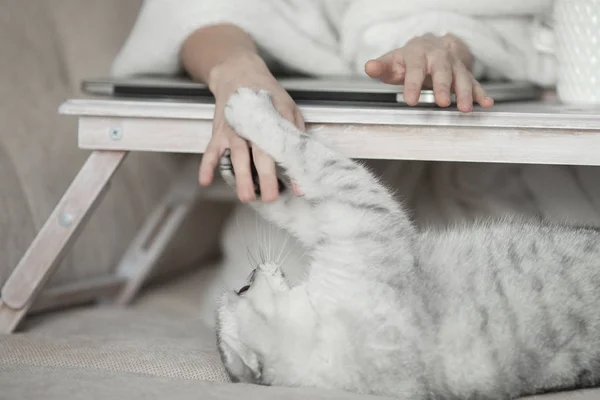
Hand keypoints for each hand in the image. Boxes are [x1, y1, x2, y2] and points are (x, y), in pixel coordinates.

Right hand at [199, 52, 304, 202]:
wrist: (238, 74)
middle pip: (260, 155)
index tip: (298, 188)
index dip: (291, 168)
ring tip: (246, 197)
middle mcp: (253, 126)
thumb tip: (305, 163)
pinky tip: (205, 181)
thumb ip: (296, 134)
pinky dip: (206, 165)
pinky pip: (210, 151)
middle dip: (265, 178)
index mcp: (274, 121)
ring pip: (237, 156)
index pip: (285, 148)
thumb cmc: (267, 96)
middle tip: (270, 197)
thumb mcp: (289, 109)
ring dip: (241, 177)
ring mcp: (234, 130)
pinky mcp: (218, 133)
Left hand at [365, 33, 493, 111]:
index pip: (415, 69)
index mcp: (418, 54)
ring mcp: (454, 66)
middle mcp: (439, 58)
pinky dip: (481, 94)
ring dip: (465, 92)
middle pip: (442, 71)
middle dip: (443, 87)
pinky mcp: (465, 74)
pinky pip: (475, 83)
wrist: (431, 46)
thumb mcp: (392, 62)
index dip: (413, 84)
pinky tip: (486, 104)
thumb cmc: (408, 59)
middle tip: (442, 103)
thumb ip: (380, 67)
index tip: (411, 100)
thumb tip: (369, 67)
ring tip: (464, 108)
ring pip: (461, 77)